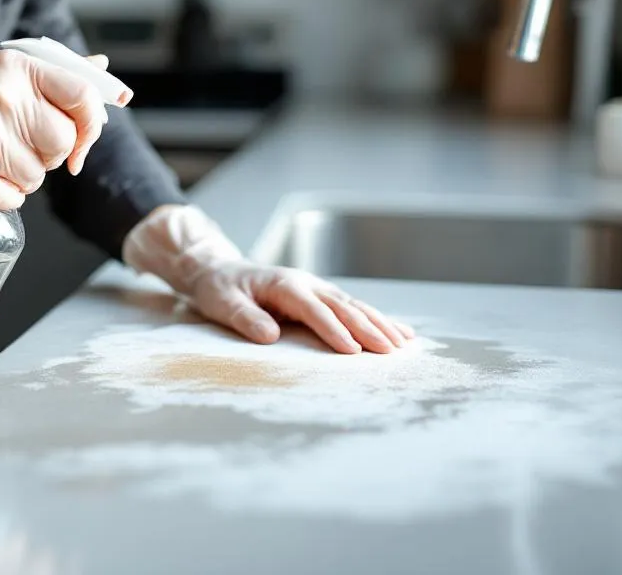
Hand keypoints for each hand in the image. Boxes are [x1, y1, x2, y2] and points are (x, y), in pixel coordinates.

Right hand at [0, 49, 113, 208]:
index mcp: (19, 68)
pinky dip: (4, 195)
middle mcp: (3, 96)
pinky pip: (12, 198)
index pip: (82, 97)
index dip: (91, 127)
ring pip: (38, 177)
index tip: (81, 144)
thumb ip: (58, 74)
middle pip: (63, 144)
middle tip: (19, 146)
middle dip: (49, 155)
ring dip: (22, 177)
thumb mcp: (7, 71)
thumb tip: (107, 74)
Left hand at [123, 205, 412, 353]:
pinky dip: (377, 319)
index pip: (313, 309)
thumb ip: (244, 318)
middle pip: (342, 306)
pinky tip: (401, 332)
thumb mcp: (221, 303)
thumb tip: (270, 336)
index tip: (352, 351)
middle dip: (368, 328)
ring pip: (354, 306)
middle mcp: (305, 283)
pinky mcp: (320, 296)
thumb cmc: (218, 289)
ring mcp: (316, 288)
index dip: (333, 329)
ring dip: (379, 323)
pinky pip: (352, 308)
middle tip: (390, 351)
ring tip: (404, 343)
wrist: (217, 271)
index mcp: (283, 284)